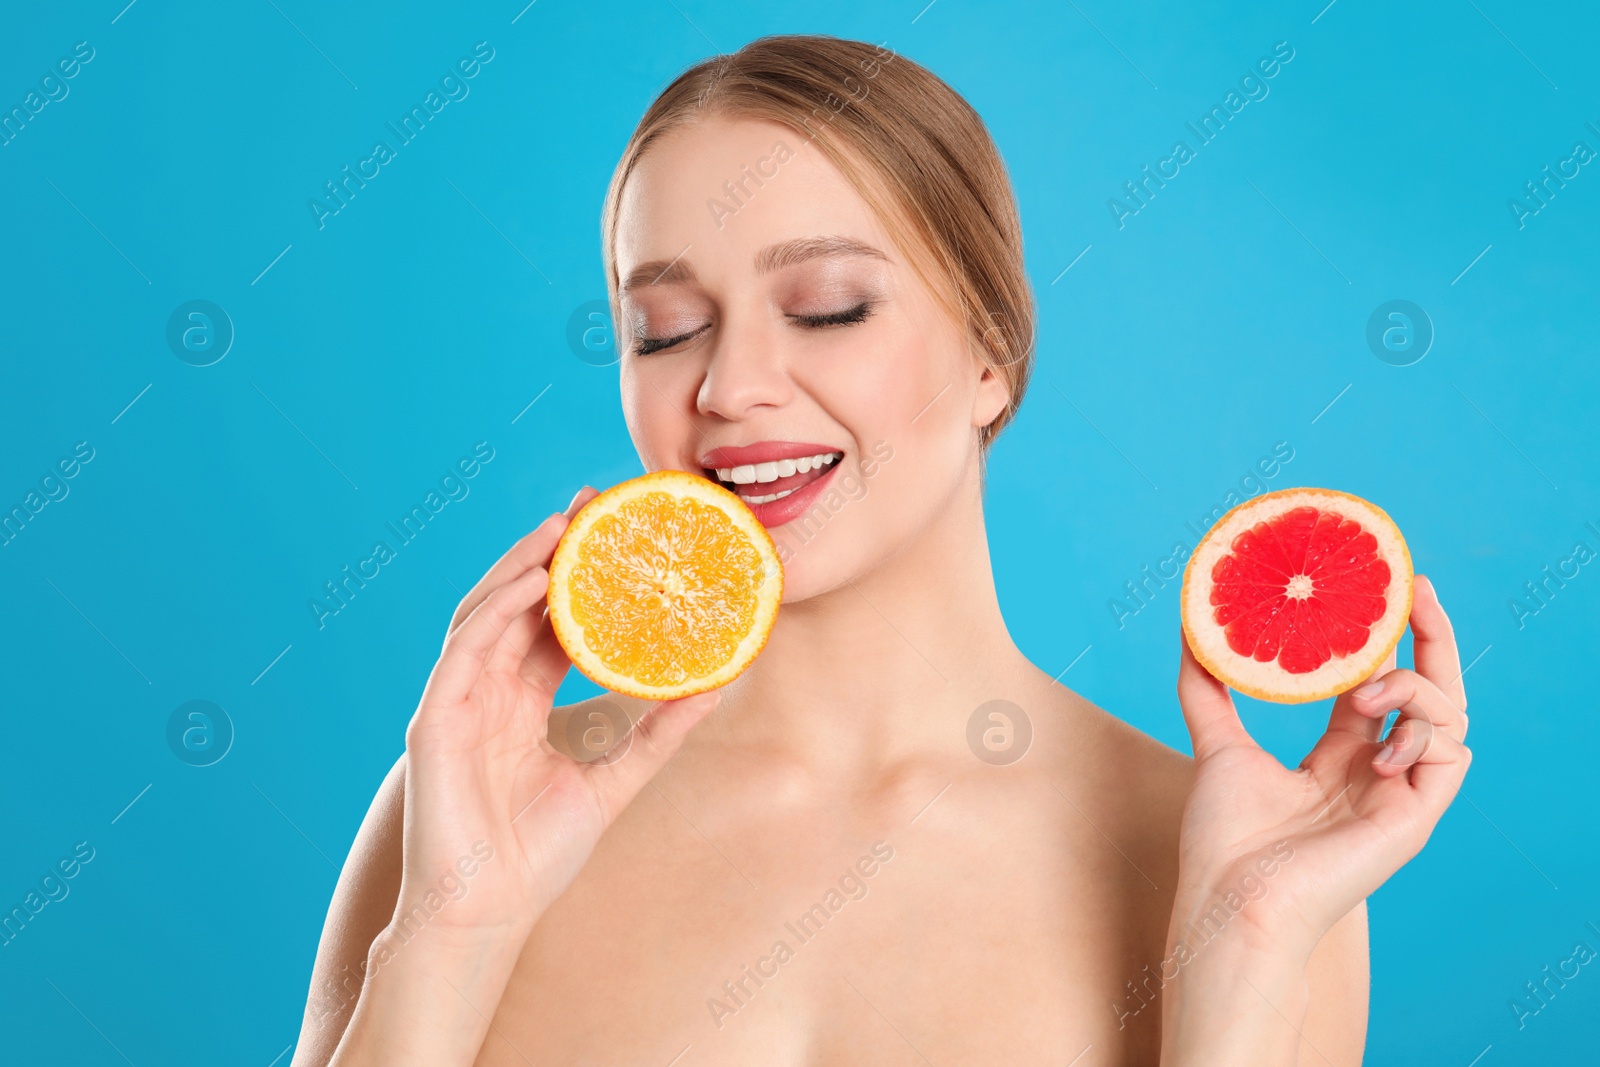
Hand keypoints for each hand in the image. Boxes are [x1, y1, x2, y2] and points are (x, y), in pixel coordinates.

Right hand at [394, 486, 722, 942]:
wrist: (488, 912)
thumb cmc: (538, 853)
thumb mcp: (615, 775)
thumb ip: (659, 728)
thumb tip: (716, 683)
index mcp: (522, 699)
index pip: (552, 620)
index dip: (582, 576)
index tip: (620, 534)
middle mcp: (488, 689)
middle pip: (519, 602)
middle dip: (553, 552)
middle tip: (596, 506)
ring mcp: (457, 699)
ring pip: (487, 611)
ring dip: (522, 564)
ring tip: (564, 525)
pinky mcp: (435, 716)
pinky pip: (466, 646)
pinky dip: (497, 607)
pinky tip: (531, 578)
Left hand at [1170, 574, 1471, 960]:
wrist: (1231, 899)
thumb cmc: (1223, 839)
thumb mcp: (1216, 747)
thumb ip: (1206, 689)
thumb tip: (1189, 629)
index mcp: (1338, 760)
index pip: (1377, 688)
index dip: (1382, 641)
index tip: (1378, 590)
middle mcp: (1376, 774)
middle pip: (1427, 693)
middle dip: (1429, 638)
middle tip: (1417, 587)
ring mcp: (1398, 797)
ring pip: (1447, 718)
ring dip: (1413, 688)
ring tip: (1362, 692)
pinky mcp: (1414, 820)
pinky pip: (1452, 758)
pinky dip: (1424, 733)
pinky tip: (1379, 740)